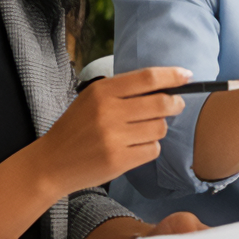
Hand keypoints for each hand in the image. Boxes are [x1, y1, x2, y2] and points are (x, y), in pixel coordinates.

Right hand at [31, 66, 191, 193]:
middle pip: (161, 103)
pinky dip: (150, 148)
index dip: (172, 75)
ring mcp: (114, 138)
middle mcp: (108, 112)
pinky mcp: (119, 160)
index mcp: (102, 91)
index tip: (187, 76)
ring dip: (158, 129)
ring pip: (160, 128)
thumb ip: (123, 90)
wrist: (51, 163)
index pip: (147, 78)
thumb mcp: (91, 99)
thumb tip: (165, 84)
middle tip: (175, 105)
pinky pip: (153, 150)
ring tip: (143, 130)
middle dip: (175, 103)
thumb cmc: (76, 128)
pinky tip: (135, 147)